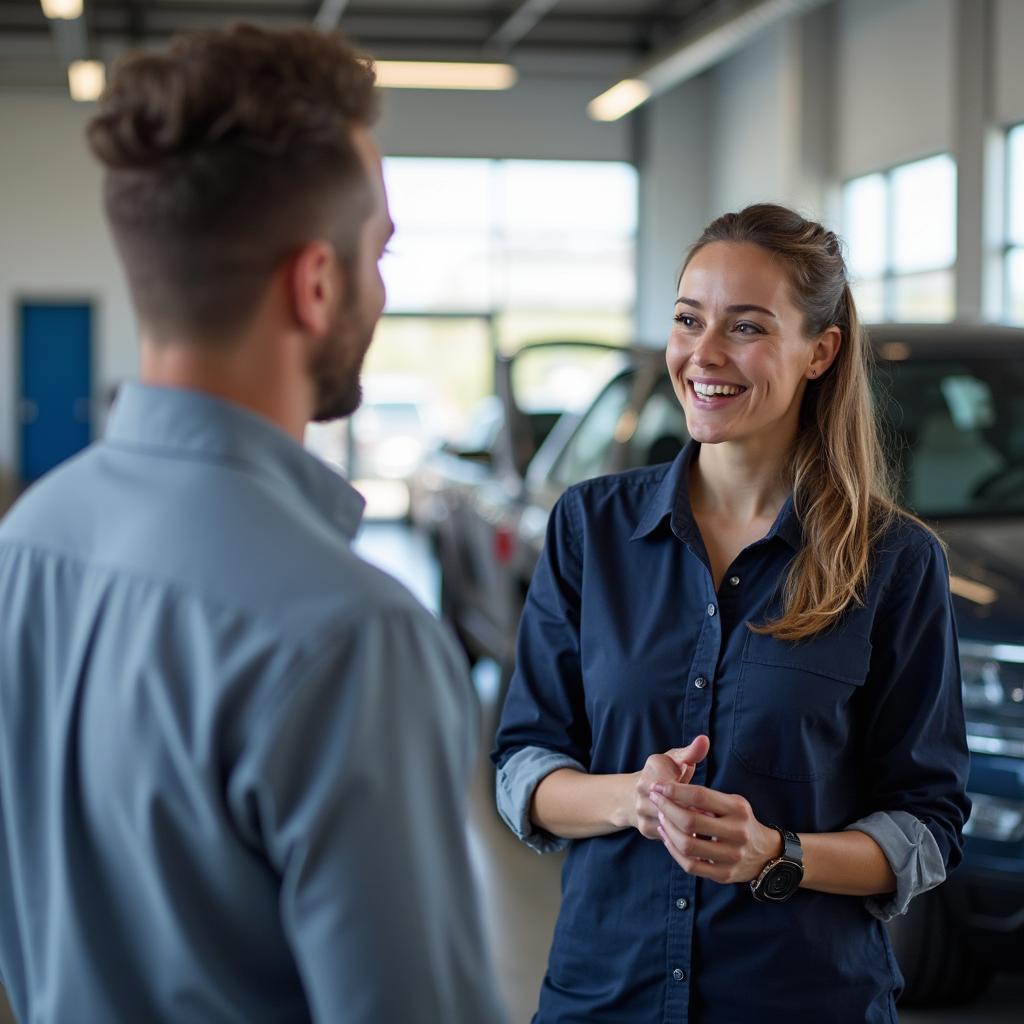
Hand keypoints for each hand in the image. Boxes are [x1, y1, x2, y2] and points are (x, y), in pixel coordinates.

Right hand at [631, 735, 709, 838]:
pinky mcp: (645, 829)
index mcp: (652, 770)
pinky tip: (697, 836)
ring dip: (691, 828)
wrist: (633, 795)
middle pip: (676, 807)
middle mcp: (643, 790)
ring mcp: (642, 811)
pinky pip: (669, 837)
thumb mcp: (675, 759)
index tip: (712, 806)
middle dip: (696, 814)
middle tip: (715, 821)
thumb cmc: (663, 773)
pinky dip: (683, 837)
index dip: (696, 798)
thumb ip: (691, 752)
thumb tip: (704, 740)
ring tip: (710, 830)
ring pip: (673, 824)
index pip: (678, 787)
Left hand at [649, 782, 782, 883]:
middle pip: (690, 821)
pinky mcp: (724, 874)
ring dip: (668, 830)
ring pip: (687, 845)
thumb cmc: (740, 821)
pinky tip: (667, 837)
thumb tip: (671, 786)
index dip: (675, 790)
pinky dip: (673, 851)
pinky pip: (690, 865)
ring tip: (661, 818)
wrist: (765, 854)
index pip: (700, 796)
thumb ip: (706, 796)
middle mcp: (737, 832)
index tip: (659, 786)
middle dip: (667, 808)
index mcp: (738, 809)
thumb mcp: (732, 802)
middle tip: (656, 800)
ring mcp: (731, 856)